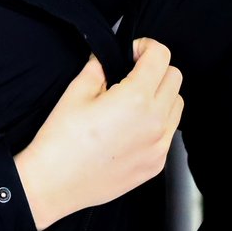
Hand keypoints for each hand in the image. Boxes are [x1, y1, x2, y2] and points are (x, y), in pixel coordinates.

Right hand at [14, 38, 182, 230]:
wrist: (54, 183)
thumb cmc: (61, 141)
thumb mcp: (76, 92)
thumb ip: (99, 68)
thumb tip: (108, 59)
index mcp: (136, 99)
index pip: (161, 56)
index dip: (145, 46)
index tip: (132, 51)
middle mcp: (155, 122)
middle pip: (175, 78)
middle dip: (155, 69)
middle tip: (131, 72)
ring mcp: (158, 146)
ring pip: (176, 106)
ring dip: (160, 95)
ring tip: (132, 101)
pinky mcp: (155, 165)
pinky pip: (167, 133)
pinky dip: (157, 122)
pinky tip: (130, 126)